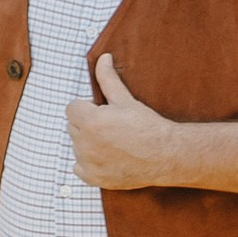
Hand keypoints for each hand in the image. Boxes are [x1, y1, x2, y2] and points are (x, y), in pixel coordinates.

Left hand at [65, 54, 188, 189]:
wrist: (165, 155)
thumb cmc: (147, 126)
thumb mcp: (125, 100)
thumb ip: (108, 79)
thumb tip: (103, 58)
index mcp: (91, 121)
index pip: (72, 108)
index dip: (87, 107)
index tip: (102, 111)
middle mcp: (85, 143)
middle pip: (72, 126)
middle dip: (86, 123)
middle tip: (110, 126)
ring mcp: (88, 163)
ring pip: (76, 146)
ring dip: (87, 142)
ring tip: (111, 141)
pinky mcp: (93, 178)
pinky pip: (78, 167)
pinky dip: (88, 163)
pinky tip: (106, 157)